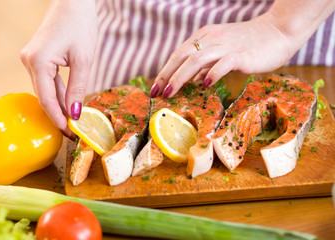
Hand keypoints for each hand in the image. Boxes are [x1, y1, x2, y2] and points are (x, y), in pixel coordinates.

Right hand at [20, 0, 96, 136]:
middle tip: (73, 132)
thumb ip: (78, 88)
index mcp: (39, 62)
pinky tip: (68, 103)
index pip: (47, 99)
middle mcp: (29, 61)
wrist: (73, 2)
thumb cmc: (80, 25)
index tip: (70, 133)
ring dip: (59, 105)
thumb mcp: (84, 60)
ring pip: (45, 89)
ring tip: (72, 121)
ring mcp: (31, 58)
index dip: (58, 119)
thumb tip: (75, 114)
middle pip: (44, 96)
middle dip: (59, 115)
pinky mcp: (38, 56)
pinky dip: (58, 92)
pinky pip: (47, 80)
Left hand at [150, 15, 291, 97]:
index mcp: (205, 37)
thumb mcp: (222, 52)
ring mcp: (226, 45)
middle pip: (182, 56)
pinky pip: (224, 62)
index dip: (165, 71)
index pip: (178, 54)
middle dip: (166, 75)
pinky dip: (213, 72)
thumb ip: (207, 65)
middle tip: (158, 93)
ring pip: (197, 59)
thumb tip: (194, 81)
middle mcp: (211, 39)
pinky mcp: (242, 54)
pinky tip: (205, 84)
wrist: (278, 31)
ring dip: (181, 76)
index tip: (156, 88)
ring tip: (171, 92)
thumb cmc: (249, 45)